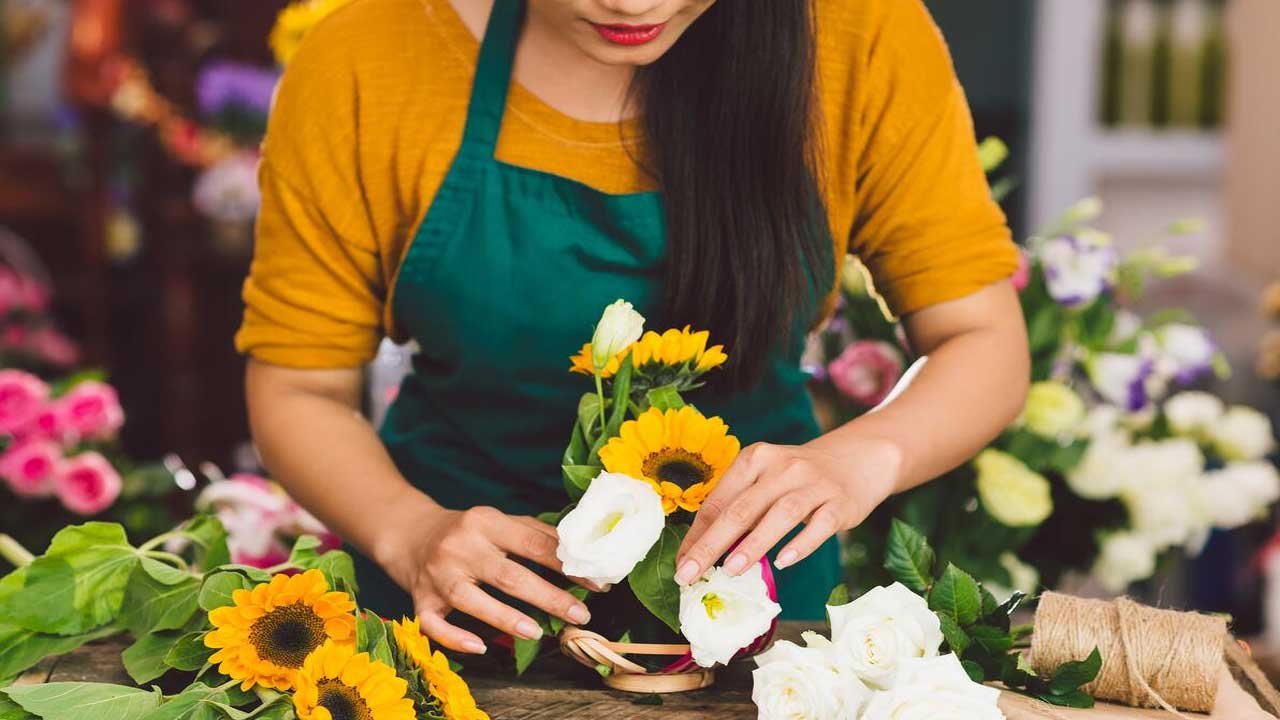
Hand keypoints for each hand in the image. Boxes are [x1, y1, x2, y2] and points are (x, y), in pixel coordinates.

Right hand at [375, 501, 591, 653]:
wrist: (410, 534)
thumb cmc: (467, 531)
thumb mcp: (498, 521)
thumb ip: (535, 534)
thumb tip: (580, 553)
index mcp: (484, 521)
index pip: (532, 544)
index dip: (567, 565)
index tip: (595, 584)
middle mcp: (459, 547)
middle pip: (508, 575)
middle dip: (548, 597)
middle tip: (580, 616)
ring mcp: (437, 575)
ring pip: (472, 600)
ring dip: (506, 618)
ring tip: (537, 632)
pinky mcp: (419, 600)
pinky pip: (434, 625)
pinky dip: (456, 639)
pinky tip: (481, 648)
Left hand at [673, 437, 899, 584]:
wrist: (857, 459)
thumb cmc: (797, 478)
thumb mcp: (765, 480)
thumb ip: (739, 508)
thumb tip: (703, 551)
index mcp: (755, 459)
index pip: (718, 500)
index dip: (697, 535)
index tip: (680, 565)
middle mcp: (782, 467)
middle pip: (741, 508)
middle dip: (712, 544)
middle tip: (690, 574)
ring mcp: (813, 484)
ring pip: (780, 514)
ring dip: (753, 543)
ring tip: (731, 570)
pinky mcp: (840, 502)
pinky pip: (819, 526)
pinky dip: (800, 544)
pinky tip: (783, 562)